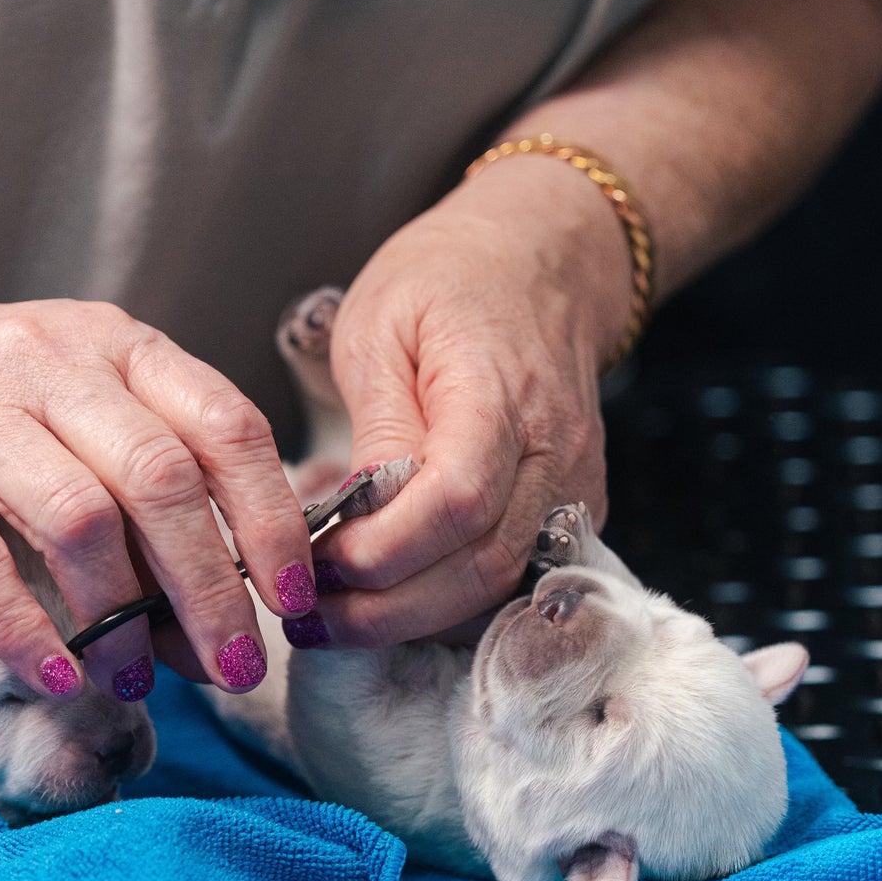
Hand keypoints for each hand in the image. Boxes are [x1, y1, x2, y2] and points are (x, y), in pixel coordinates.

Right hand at [0, 290, 313, 698]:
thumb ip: (150, 469)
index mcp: (117, 346)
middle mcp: (52, 363)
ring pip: (78, 517)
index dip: (273, 518)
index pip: (226, 425)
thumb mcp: (77, 396)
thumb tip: (225, 600)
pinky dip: (23, 629)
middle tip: (236, 667)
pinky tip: (55, 674)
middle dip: (213, 589)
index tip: (292, 598)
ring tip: (138, 678)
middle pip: (163, 480)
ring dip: (121, 616)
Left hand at [311, 160, 632, 644]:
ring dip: (410, 619)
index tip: (314, 563)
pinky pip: (508, 577)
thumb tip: (352, 513)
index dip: (382, 551)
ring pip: (497, 586)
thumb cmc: (448, 280)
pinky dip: (444, 603)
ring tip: (334, 620)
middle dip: (385, 611)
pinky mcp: (570, 511)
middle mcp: (555, 452)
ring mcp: (573, 488)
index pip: (456, 501)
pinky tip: (385, 601)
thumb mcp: (380, 326)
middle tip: (308, 620)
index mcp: (500, 393)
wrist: (541, 260)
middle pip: (480, 567)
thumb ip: (377, 426)